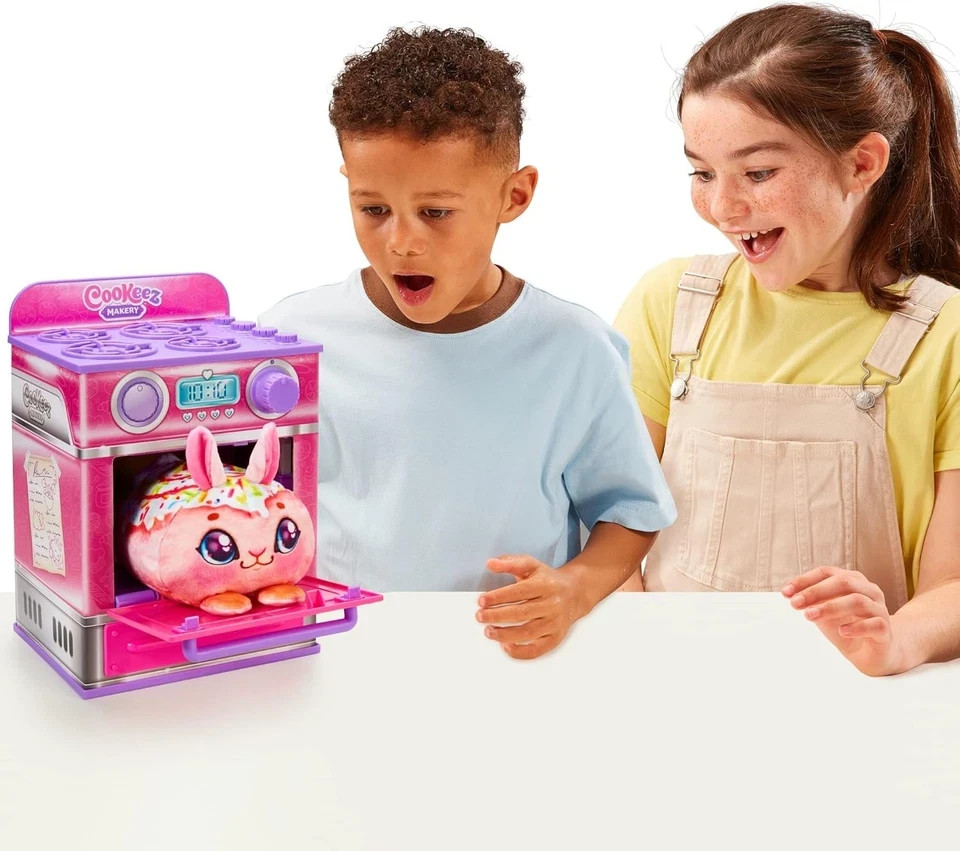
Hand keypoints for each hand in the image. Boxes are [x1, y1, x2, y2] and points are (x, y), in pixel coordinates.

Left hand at [475, 555, 585, 659]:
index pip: (519, 592)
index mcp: (545, 585)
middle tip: (480, 616)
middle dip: (497, 616)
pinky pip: (537, 649)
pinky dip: (520, 651)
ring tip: (488, 631)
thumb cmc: (547, 580)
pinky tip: (505, 645)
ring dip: (505, 634)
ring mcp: (555, 623)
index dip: (498, 597)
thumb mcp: (530, 565)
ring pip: (528, 632)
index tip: (482, 600)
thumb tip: (490, 563)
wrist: (575, 593)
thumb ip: (510, 562)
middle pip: (522, 613)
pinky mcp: (555, 638)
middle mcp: (552, 604)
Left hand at [781, 566, 905, 675]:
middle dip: (815, 592)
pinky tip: (842, 631)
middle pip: (843, 582)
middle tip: (795, 603)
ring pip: (858, 601)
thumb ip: (811, 603)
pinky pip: (875, 624)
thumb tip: (791, 595)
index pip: (827, 573)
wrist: (873, 654)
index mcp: (853, 581)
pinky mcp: (886, 630)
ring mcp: (880, 609)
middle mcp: (869, 590)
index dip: (805, 580)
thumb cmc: (846, 627)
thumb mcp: (824, 614)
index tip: (785, 592)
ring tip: (809, 616)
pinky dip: (857, 626)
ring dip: (830, 607)